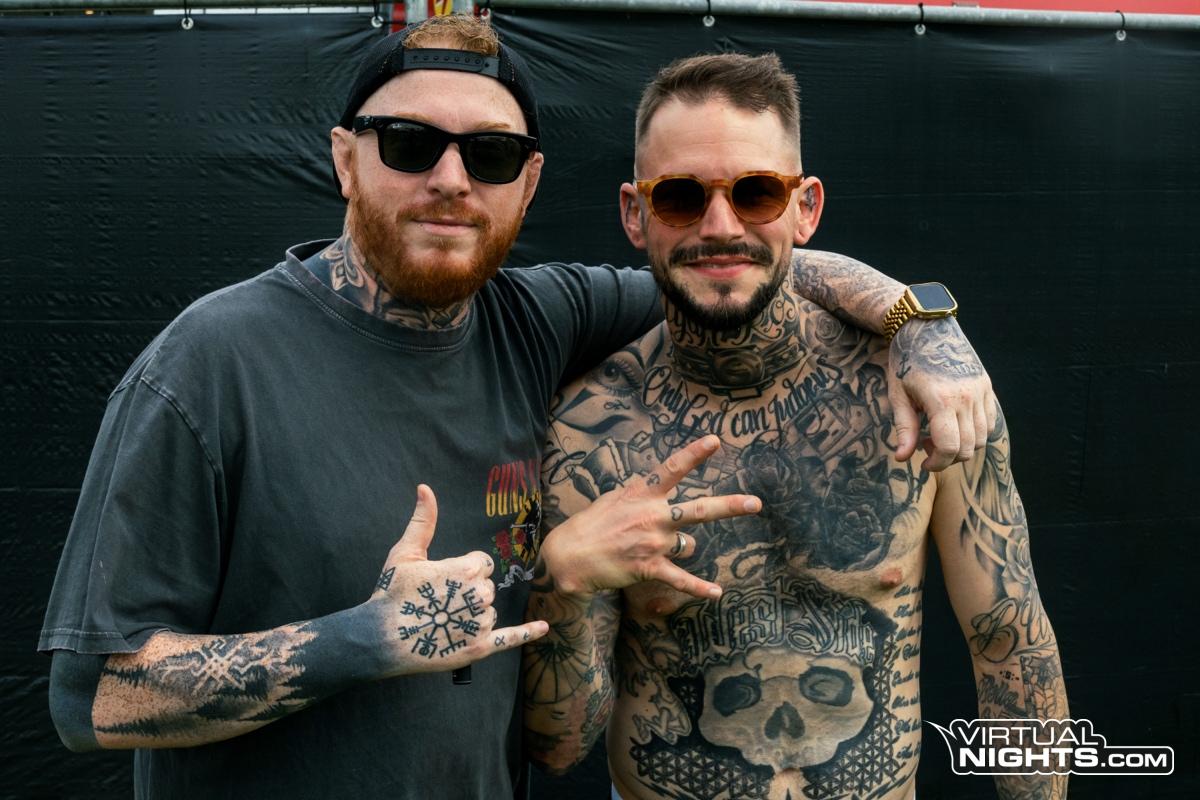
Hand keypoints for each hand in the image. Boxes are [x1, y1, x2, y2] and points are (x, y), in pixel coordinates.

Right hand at [369, 484, 547, 675]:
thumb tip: (425, 488)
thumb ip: (423, 521)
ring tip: (443, 620)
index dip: (463, 571)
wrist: (380, 638)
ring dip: (473, 615)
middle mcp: (479, 595)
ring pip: (489, 612)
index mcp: (467, 569)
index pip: (482, 565)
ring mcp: (481, 623)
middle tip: (440, 603)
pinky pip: (511, 638)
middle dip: (468, 593)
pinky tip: (544, 626)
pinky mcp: (479, 648)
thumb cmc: (392, 593)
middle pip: (487, 588)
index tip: (442, 581)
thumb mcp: (406, 552)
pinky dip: (528, 632)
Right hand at [538, 436, 760, 600]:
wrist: (570, 556)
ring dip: (686, 547)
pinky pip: (681, 579)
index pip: (672, 468)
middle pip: (699, 509)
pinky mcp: (650, 567)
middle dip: (730, 506)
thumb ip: (640, 492)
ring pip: (691, 544)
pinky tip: (717, 593)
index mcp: (642, 493)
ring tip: (663, 548)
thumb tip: (656, 484)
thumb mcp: (614, 498)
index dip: (694, 453)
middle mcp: (653, 515)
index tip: (715, 441)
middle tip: (756, 503)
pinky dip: (699, 588)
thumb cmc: (590, 524)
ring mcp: (653, 542)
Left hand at [888, 316, 998, 470]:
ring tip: (939, 434)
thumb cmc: (906, 360)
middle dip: (948, 457)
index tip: (923, 463)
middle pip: (969, 447)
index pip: (950, 448)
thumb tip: (902, 458)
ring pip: (982, 437)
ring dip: (963, 446)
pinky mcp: (986, 385)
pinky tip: (955, 424)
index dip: (937, 463)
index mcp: (942, 400)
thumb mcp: (898, 395)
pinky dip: (976, 432)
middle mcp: (967, 397)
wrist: (926, 326)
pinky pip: (989, 420)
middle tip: (926, 447)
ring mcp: (980, 390)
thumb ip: (904, 429)